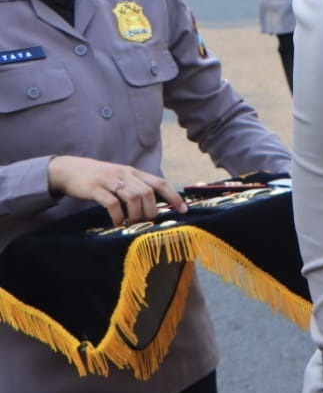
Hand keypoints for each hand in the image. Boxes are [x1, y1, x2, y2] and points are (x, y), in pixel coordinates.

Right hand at [47, 155, 186, 225]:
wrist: (68, 169)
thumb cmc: (98, 178)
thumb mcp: (120, 179)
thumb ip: (135, 188)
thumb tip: (153, 206)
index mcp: (134, 172)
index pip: (160, 183)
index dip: (174, 196)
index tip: (184, 210)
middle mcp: (125, 174)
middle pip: (148, 192)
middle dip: (152, 210)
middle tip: (147, 222)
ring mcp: (110, 180)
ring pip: (133, 197)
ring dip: (136, 214)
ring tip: (132, 223)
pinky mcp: (95, 188)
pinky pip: (112, 203)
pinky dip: (118, 216)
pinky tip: (117, 222)